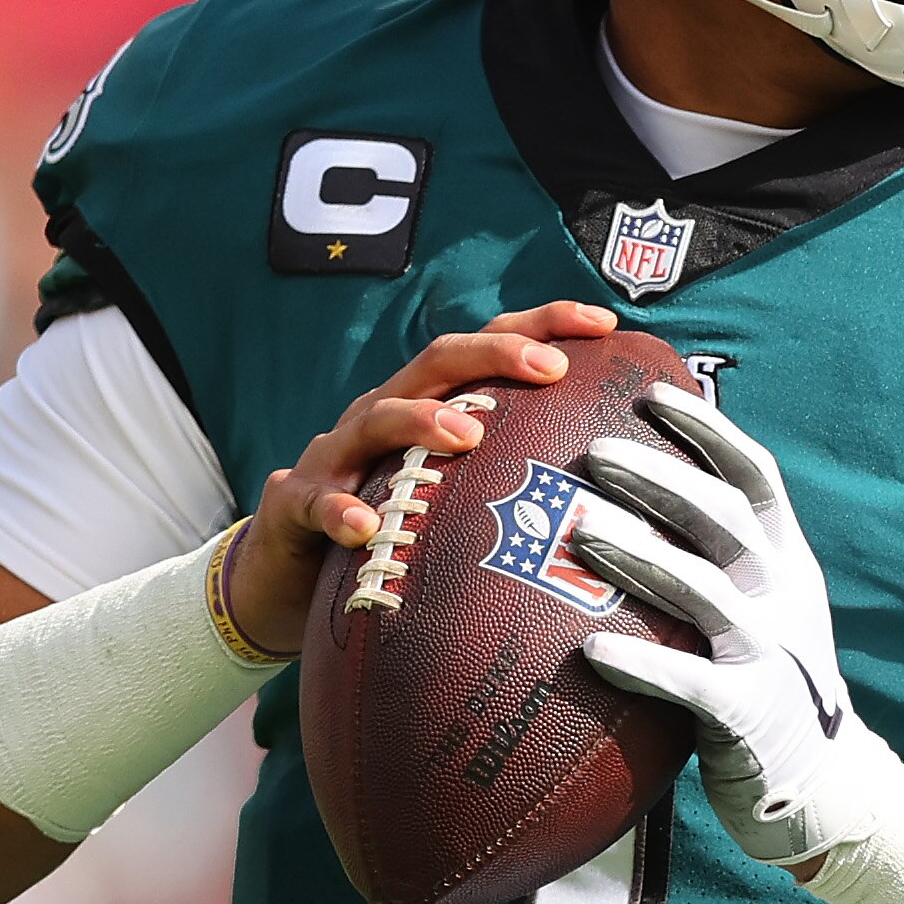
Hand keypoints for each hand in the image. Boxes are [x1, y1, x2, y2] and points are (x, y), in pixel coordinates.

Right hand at [224, 302, 618, 655]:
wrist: (286, 580)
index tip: (605, 324)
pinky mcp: (295, 505)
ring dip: (424, 420)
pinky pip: (316, 502)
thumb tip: (617, 494)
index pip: (490, 348)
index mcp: (429, 405)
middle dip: (496, 354)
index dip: (545, 324)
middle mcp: (383, 413)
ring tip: (467, 434)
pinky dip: (340, 510)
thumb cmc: (390, 531)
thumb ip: (514, 483)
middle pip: (438, 361)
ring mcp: (336, 455)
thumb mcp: (452, 498)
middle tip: (550, 367)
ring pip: (378, 418)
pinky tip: (364, 527)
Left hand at [565, 385, 903, 872]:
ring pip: (702, 590)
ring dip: (640, 557)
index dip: (705, 429)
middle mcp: (782, 594)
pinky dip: (643, 663)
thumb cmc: (761, 683)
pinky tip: (591, 649)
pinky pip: (690, 681)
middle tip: (593, 454)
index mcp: (785, 559)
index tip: (650, 392)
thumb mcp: (760, 608)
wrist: (820, 786)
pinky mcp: (748, 712)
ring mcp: (768, 651)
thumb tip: (629, 500)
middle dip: (659, 479)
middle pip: (721, 518)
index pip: (753, 474)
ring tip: (581, 535)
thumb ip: (717, 559)